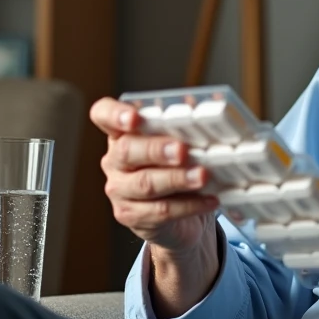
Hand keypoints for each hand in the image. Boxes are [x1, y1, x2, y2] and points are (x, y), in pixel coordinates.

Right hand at [93, 98, 218, 252]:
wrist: (178, 216)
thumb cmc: (177, 167)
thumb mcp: (180, 142)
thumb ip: (187, 123)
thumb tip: (214, 101)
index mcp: (121, 133)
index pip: (104, 115)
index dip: (114, 114)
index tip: (134, 118)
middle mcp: (114, 160)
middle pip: (127, 151)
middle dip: (156, 149)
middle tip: (182, 150)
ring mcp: (119, 190)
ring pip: (146, 183)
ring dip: (177, 178)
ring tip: (203, 176)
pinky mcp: (131, 215)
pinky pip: (161, 211)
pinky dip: (189, 205)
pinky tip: (209, 199)